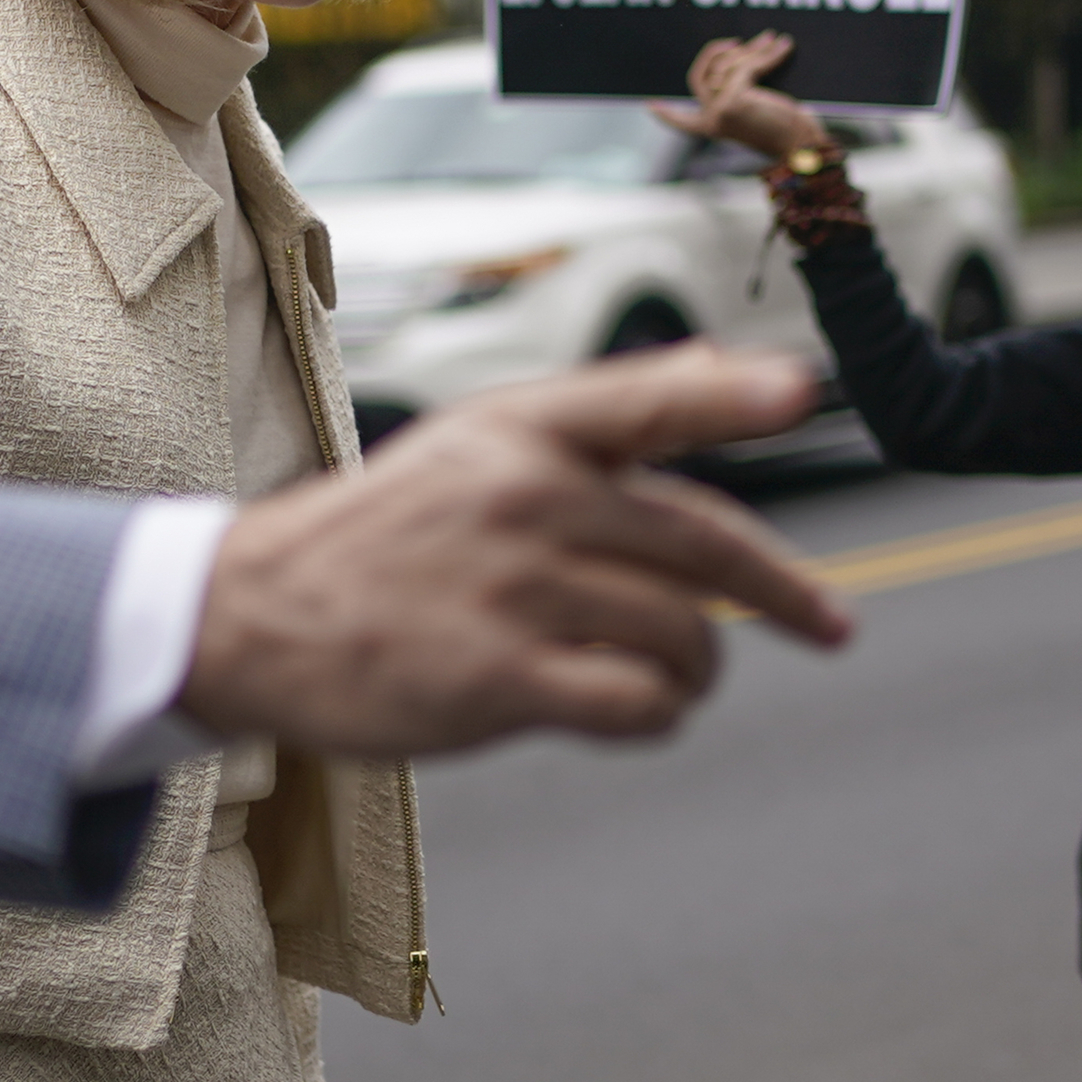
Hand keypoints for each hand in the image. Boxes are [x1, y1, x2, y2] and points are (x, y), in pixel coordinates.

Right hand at [179, 344, 853, 755]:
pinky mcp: (496, 678)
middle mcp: (524, 496)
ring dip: (701, 668)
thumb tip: (720, 366)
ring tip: (677, 676)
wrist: (252, 615)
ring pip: (683, 633)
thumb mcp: (477, 444)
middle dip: (781, 593)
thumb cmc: (387, 533)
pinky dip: (659, 714)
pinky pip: (636, 702)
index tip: (801, 391)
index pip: (646, 399)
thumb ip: (600, 418)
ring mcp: (512, 588)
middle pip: (700, 544)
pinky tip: (639, 710)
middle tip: (829, 624)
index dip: (731, 396)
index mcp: (521, 428)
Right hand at [648, 32, 830, 162]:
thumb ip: (739, 96)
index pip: (682, 122)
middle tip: (738, 42)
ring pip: (729, 65)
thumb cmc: (788, 132)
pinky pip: (748, 65)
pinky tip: (783, 45)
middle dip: (716, 52)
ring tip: (773, 40)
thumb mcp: (755, 113)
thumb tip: (739, 60)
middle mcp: (711, 120)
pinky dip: (768, 53)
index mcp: (713, 129)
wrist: (802, 147)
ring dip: (754, 49)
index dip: (666, 115)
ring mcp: (720, 110)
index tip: (651, 107)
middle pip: (702, 75)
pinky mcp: (735, 99)